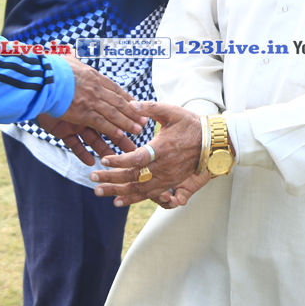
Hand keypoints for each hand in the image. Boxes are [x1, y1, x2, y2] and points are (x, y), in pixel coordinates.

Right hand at [37, 56, 144, 160]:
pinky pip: (100, 123)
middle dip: (132, 113)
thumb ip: (72, 58)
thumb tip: (72, 51)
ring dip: (126, 124)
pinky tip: (119, 136)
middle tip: (144, 122)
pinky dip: (110, 130)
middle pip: (118, 103)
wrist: (42, 76)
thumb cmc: (51, 67)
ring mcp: (90, 101)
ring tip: (137, 132)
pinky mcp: (82, 113)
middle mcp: (96, 88)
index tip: (137, 105)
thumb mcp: (66, 58)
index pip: (115, 89)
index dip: (127, 98)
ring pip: (113, 114)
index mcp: (94, 76)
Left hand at [91, 101, 205, 206]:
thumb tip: (131, 104)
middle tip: (92, 178)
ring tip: (98, 192)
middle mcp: (163, 167)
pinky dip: (132, 200)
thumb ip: (150, 108)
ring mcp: (167, 178)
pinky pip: (148, 196)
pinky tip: (118, 201)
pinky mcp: (169, 184)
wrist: (212, 143)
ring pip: (138, 189)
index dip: (119, 161)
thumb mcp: (172, 112)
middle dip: (111, 179)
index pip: (136, 159)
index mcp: (162, 149)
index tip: (104, 160)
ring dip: (117, 192)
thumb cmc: (191, 125)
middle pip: (133, 177)